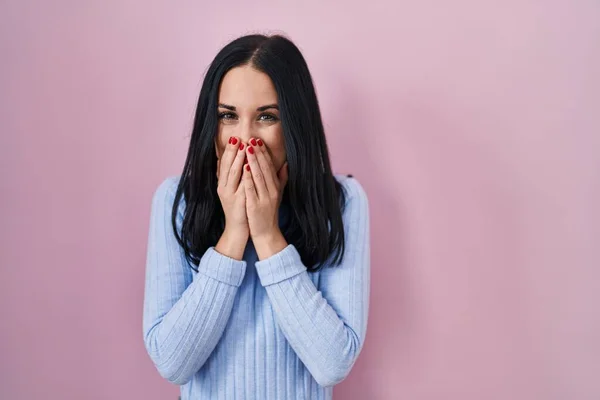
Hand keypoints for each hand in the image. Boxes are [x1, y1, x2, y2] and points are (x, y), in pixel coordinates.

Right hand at [215, 136, 248, 258]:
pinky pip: (241, 186)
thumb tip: (228, 161)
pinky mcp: (238, 201)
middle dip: (232, 151)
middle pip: (226, 165)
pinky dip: (244, 175)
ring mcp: (230, 194)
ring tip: (243, 147)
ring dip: (238, 159)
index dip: (228, 150)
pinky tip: (248, 167)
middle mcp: (223, 187)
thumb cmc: (237, 208)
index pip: (223, 163)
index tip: (234, 138)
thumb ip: (231, 176)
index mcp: (222, 184)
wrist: (237, 229)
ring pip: (232, 173)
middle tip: (237, 137)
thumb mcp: (232, 190)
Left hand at [243, 137, 288, 258]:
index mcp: (276, 187)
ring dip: (253, 162)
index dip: (264, 154)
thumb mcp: (278, 195)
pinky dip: (248, 179)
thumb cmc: (270, 213)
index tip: (258, 141)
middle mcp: (272, 191)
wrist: (267, 233)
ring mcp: (264, 198)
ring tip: (247, 149)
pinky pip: (251, 190)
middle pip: (265, 169)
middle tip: (252, 139)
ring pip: (258, 177)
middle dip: (258, 153)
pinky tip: (244, 169)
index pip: (270, 167)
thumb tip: (286, 164)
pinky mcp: (255, 206)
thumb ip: (282, 179)